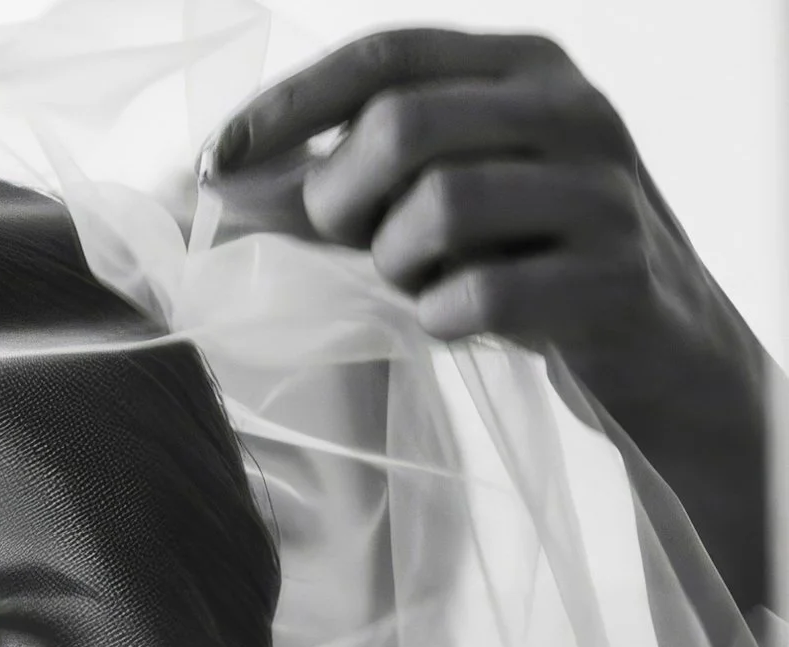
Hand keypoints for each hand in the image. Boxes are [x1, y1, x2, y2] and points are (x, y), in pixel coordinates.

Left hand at [206, 28, 772, 615]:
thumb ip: (370, 181)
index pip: (386, 57)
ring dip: (398, 265)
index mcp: (527, 67)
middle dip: (343, 198)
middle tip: (347, 247)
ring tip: (418, 287)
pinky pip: (482, 293)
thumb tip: (237, 184)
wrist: (666, 352)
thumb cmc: (536, 268)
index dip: (290, 109)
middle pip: (404, 124)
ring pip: (440, 206)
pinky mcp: (611, 276)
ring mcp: (599, 190)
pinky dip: (443, 319)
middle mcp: (572, 109)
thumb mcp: (461, 200)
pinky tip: (453, 324)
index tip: (217, 163)